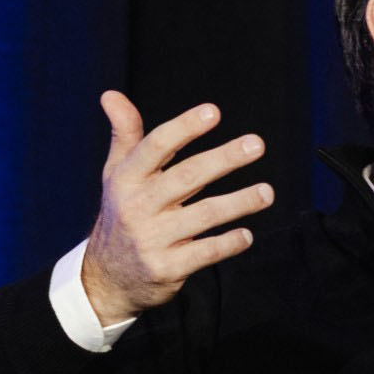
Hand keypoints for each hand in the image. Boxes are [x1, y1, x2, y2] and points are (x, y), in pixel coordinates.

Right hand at [81, 92, 274, 322]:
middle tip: (256, 144)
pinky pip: (205, 253)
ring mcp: (152, 239)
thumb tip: (111, 94)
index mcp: (126, 178)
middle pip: (187, 176)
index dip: (185, 127)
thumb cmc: (121, 214)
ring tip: (267, 193)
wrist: (106, 278)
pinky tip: (247, 235)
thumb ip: (124, 134)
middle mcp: (137, 206)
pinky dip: (228, 243)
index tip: (213, 112)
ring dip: (239, 202)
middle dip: (224, 159)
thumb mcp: (116, 174)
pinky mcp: (166, 268)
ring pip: (203, 215)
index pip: (156, 146)